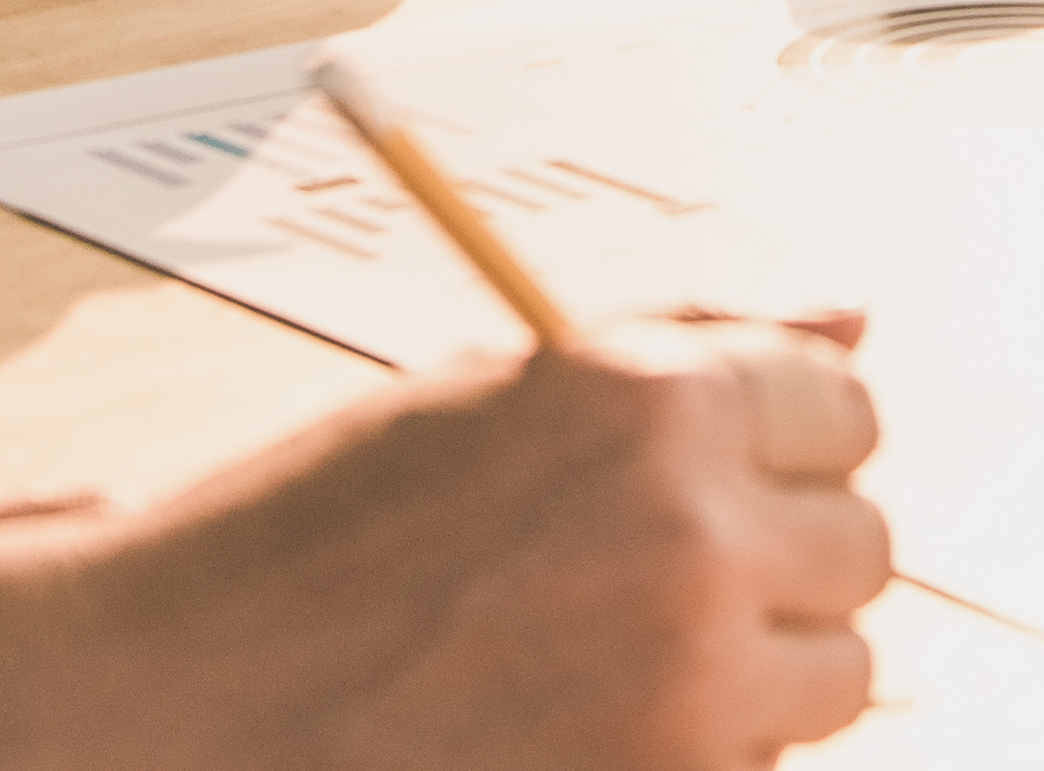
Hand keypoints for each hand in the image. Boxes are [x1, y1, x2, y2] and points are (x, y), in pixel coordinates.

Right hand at [0, 323, 890, 770]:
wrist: (179, 701)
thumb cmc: (323, 533)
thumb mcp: (493, 396)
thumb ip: (687, 346)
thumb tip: (857, 317)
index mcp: (648, 400)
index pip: (842, 402)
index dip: (782, 436)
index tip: (723, 465)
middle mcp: (691, 536)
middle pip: (864, 546)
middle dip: (778, 559)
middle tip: (646, 574)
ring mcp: (688, 690)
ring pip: (840, 676)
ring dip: (757, 672)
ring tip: (605, 658)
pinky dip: (698, 756)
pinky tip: (574, 728)